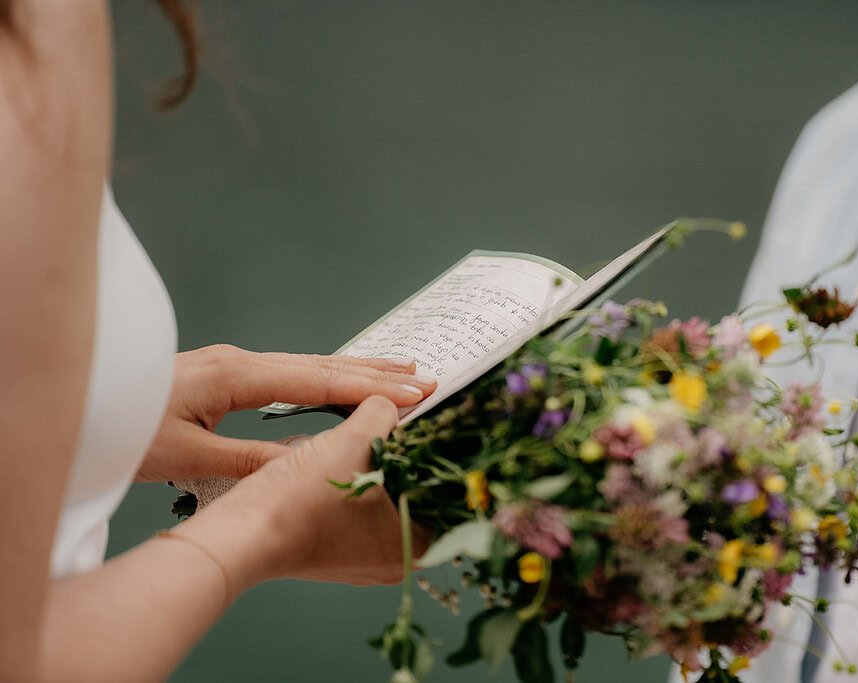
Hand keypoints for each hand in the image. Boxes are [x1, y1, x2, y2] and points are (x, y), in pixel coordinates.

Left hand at [136, 345, 436, 482]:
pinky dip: (326, 373)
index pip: (319, 381)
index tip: (415, 394)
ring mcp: (234, 361)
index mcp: (237, 376)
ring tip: (398, 369)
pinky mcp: (227, 370)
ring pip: (308, 364)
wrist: (87, 400)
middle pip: (322, 364)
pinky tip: (340, 377)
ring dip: (355, 369)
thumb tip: (314, 462)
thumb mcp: (190, 456)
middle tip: (424, 377)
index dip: (370, 389)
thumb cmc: (128, 431)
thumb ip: (254, 459)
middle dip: (376, 372)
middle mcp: (241, 360)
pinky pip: (290, 369)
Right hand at [176, 396, 429, 588]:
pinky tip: (349, 456)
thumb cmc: (302, 498)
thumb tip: (394, 398)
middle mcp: (393, 562)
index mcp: (414, 547)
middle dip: (414, 458)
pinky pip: (359, 511)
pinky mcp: (332, 551)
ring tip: (380, 432)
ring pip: (386, 502)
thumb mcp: (352, 439)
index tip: (442, 426)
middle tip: (413, 422)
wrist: (241, 532)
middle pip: (418, 496)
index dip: (447, 455)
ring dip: (383, 468)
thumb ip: (382, 412)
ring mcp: (361, 560)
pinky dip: (358, 483)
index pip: (450, 496)